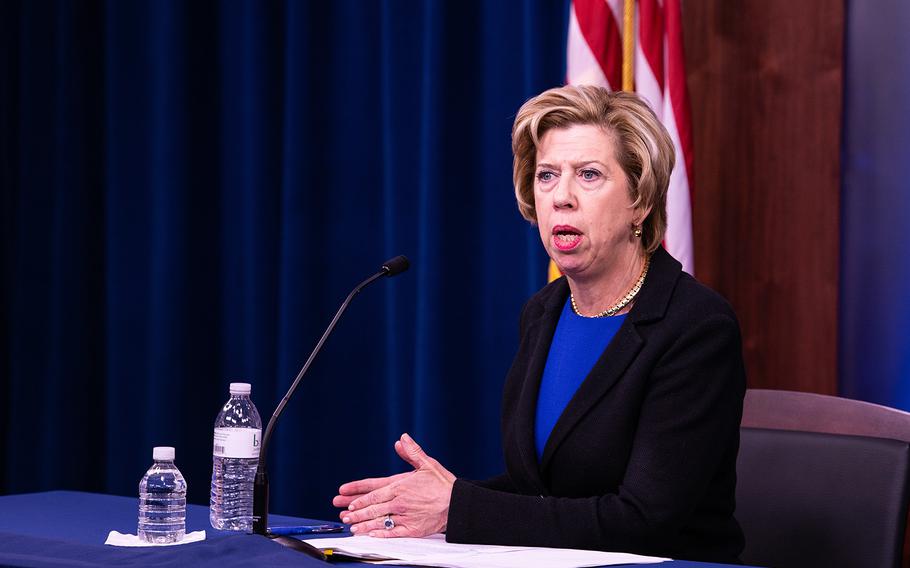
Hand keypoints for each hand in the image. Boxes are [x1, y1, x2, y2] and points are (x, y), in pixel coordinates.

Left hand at [334, 433, 455, 537]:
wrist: (458, 504)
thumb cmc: (443, 484)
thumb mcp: (427, 464)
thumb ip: (412, 453)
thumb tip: (402, 440)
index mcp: (400, 485)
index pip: (373, 489)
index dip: (357, 493)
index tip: (344, 496)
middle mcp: (399, 501)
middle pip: (372, 506)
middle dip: (355, 511)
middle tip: (343, 514)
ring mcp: (404, 516)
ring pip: (379, 520)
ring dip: (363, 524)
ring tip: (352, 527)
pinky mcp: (412, 529)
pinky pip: (392, 532)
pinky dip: (379, 534)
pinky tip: (370, 535)